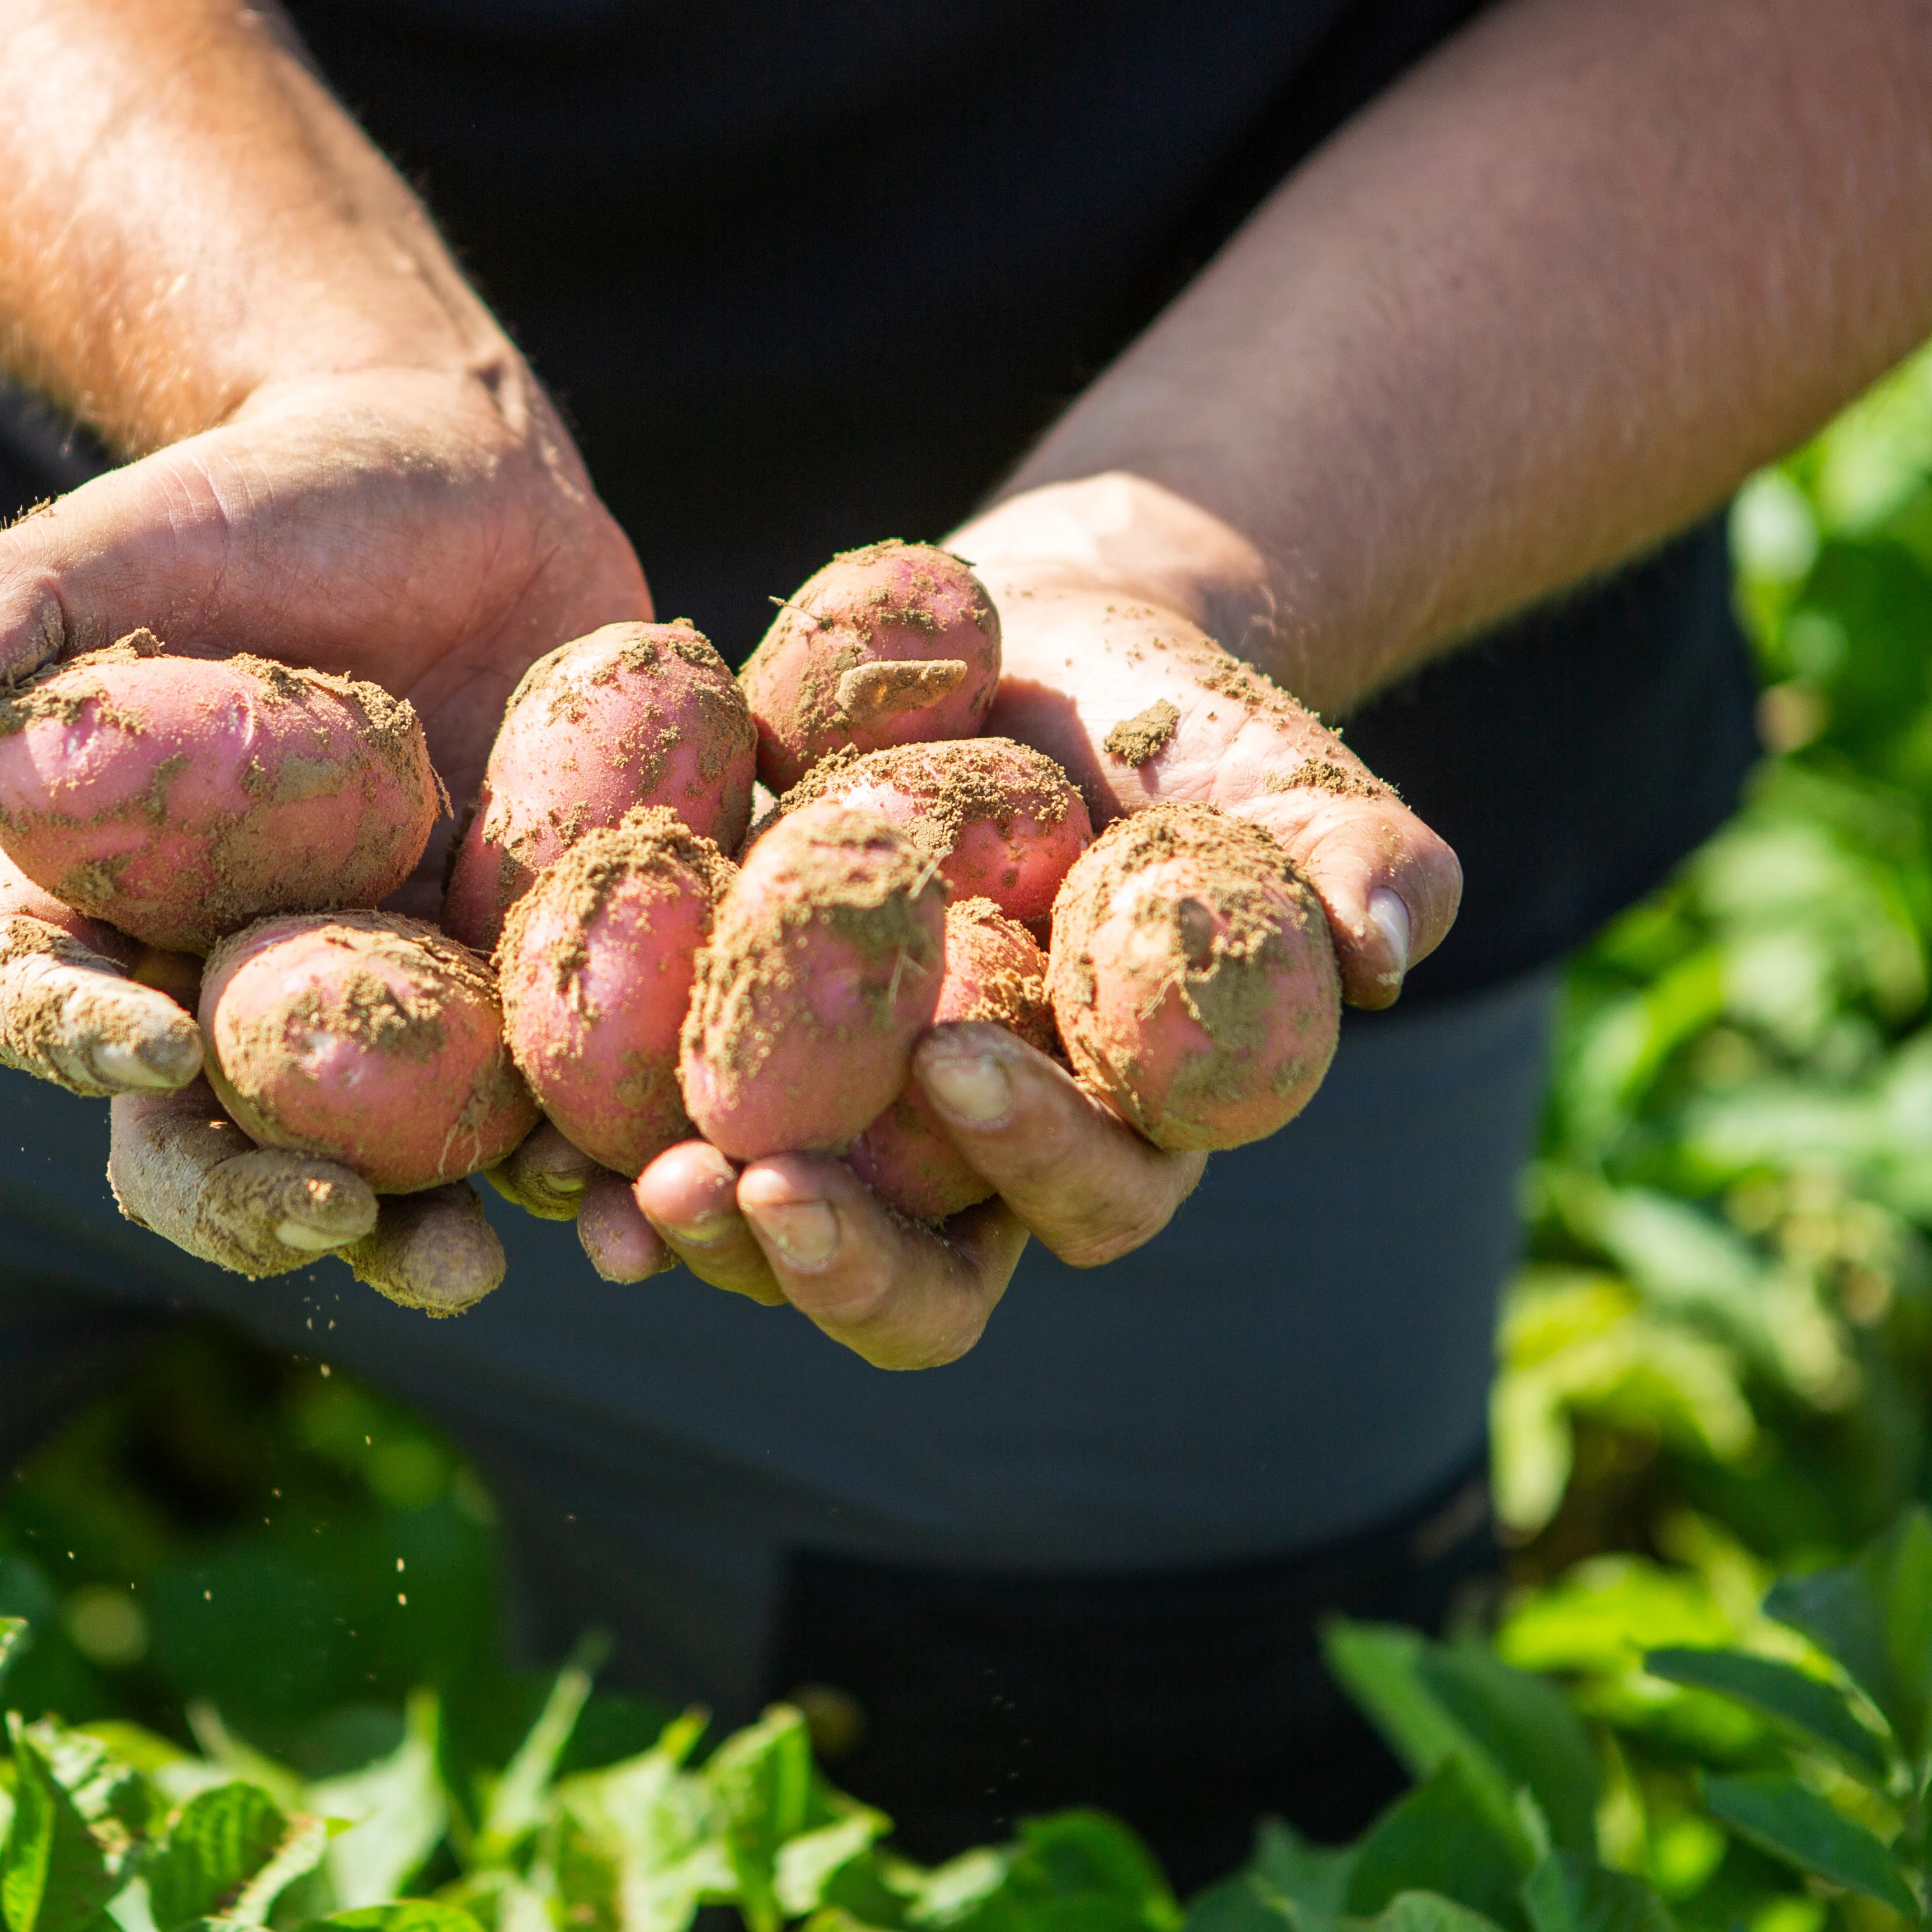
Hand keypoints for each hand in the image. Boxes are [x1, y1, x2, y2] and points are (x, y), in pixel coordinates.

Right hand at [0, 361, 646, 1311]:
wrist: (456, 487)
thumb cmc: (261, 501)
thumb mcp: (138, 530)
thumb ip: (16, 600)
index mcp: (91, 896)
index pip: (35, 1003)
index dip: (75, 1042)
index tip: (157, 1041)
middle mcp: (223, 986)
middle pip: (203, 1144)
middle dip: (260, 1205)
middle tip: (334, 1218)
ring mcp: (378, 1010)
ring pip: (379, 1170)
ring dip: (425, 1236)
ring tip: (484, 1260)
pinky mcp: (513, 998)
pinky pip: (540, 1111)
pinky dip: (588, 1163)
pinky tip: (642, 1182)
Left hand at [603, 509, 1460, 1368]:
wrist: (1033, 659)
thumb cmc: (1185, 732)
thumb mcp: (1280, 774)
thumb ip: (1355, 857)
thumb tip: (1391, 938)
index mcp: (1117, 1133)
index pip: (1086, 1197)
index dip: (1032, 1159)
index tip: (959, 1072)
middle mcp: (968, 1172)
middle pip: (906, 1273)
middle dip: (828, 1251)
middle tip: (745, 1192)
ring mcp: (839, 1131)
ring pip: (767, 1231)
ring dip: (696, 1229)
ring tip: (627, 1191)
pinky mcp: (723, 1061)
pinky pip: (651, 1135)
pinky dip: (593, 1144)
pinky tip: (540, 1142)